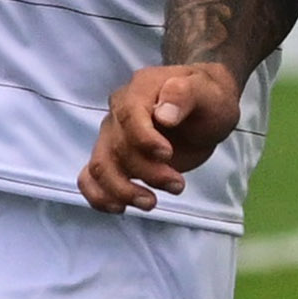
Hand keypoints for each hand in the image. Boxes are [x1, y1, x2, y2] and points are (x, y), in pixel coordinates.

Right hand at [82, 63, 242, 213]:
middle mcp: (118, 113)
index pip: (128, 115)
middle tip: (178, 185)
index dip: (143, 139)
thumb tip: (164, 115)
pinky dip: (99, 196)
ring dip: (122, 190)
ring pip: (99, 167)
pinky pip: (90, 178)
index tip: (168, 155)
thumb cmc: (207, 99)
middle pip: (116, 147)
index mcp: (140, 90)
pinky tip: (121, 208)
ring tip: (152, 203)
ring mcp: (112, 137)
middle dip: (146, 172)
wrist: (205, 110)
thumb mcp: (207, 92)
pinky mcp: (114, 160)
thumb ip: (185, 95)